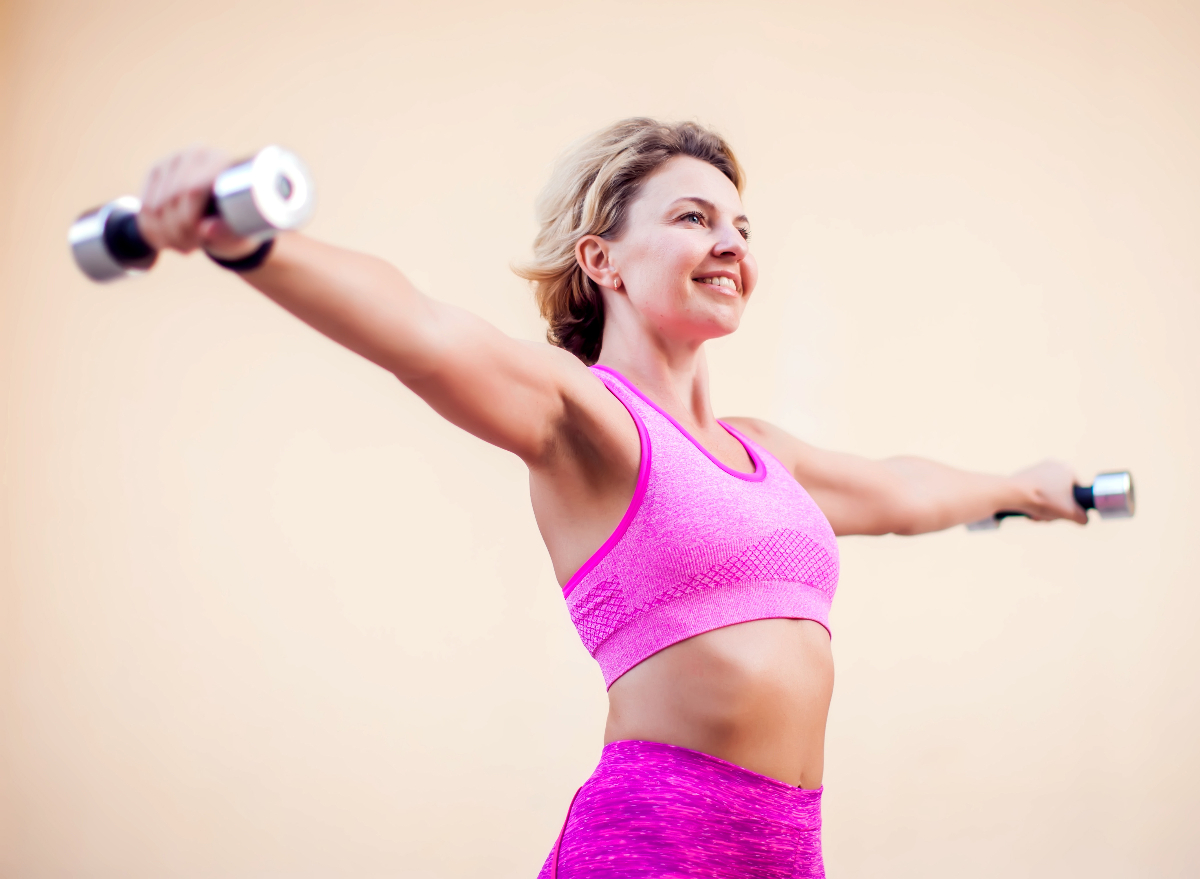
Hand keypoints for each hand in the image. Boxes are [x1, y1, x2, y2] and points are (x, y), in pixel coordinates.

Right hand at [136, 146, 260, 260]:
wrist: (227, 214)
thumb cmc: (241, 224)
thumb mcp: (242, 235)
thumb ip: (228, 235)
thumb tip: (205, 229)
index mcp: (223, 162)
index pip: (192, 190)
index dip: (189, 220)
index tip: (200, 240)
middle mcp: (195, 154)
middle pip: (171, 198)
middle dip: (178, 231)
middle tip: (192, 247)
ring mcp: (172, 162)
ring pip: (154, 206)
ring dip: (166, 235)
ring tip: (184, 245)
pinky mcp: (155, 173)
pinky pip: (144, 209)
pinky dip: (153, 232)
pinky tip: (168, 241)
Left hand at [1010, 459, 1087, 523]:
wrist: (1012, 493)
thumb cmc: (1044, 499)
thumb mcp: (1070, 513)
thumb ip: (1082, 517)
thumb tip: (1083, 519)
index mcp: (1067, 469)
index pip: (1077, 491)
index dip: (1072, 505)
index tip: (1063, 512)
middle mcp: (1053, 465)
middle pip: (1060, 495)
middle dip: (1054, 509)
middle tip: (1047, 516)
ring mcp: (1037, 469)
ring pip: (1046, 495)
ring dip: (1043, 509)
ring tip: (1035, 515)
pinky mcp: (1023, 475)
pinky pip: (1034, 492)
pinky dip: (1032, 503)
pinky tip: (1026, 510)